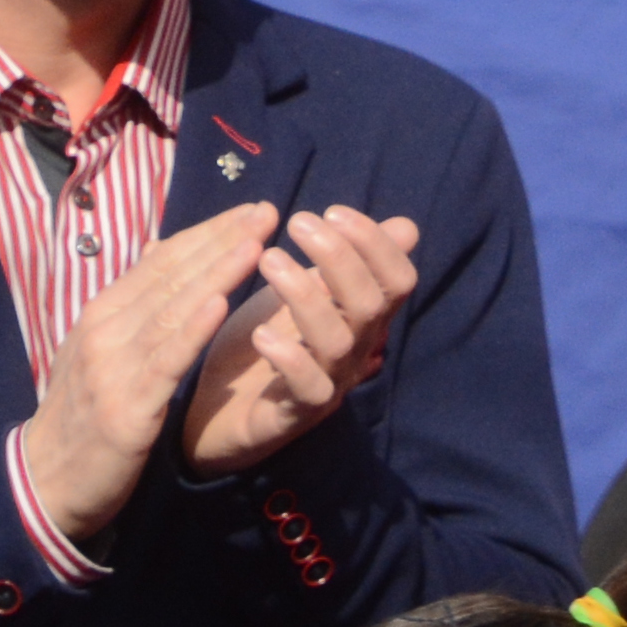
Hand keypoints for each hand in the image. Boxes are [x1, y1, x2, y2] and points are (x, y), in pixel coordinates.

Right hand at [23, 204, 278, 540]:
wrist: (45, 480)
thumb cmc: (82, 415)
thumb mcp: (99, 351)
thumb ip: (130, 306)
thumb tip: (157, 255)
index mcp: (103, 314)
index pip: (162, 263)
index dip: (208, 233)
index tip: (250, 210)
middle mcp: (105, 330)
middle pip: (171, 276)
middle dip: (222, 240)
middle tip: (266, 211)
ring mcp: (113, 366)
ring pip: (173, 309)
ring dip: (216, 272)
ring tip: (255, 242)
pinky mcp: (127, 406)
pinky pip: (165, 362)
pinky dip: (192, 330)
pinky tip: (220, 305)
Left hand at [182, 206, 422, 477]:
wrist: (221, 412)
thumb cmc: (268, 341)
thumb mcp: (306, 289)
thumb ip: (346, 261)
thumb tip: (405, 227)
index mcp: (361, 318)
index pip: (398, 281)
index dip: (376, 244)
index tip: (333, 211)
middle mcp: (355, 351)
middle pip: (372, 305)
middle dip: (340, 258)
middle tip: (298, 223)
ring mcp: (329, 384)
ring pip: (337, 341)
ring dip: (306, 295)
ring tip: (269, 259)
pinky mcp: (295, 415)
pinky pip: (308, 389)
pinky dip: (289, 357)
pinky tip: (262, 332)